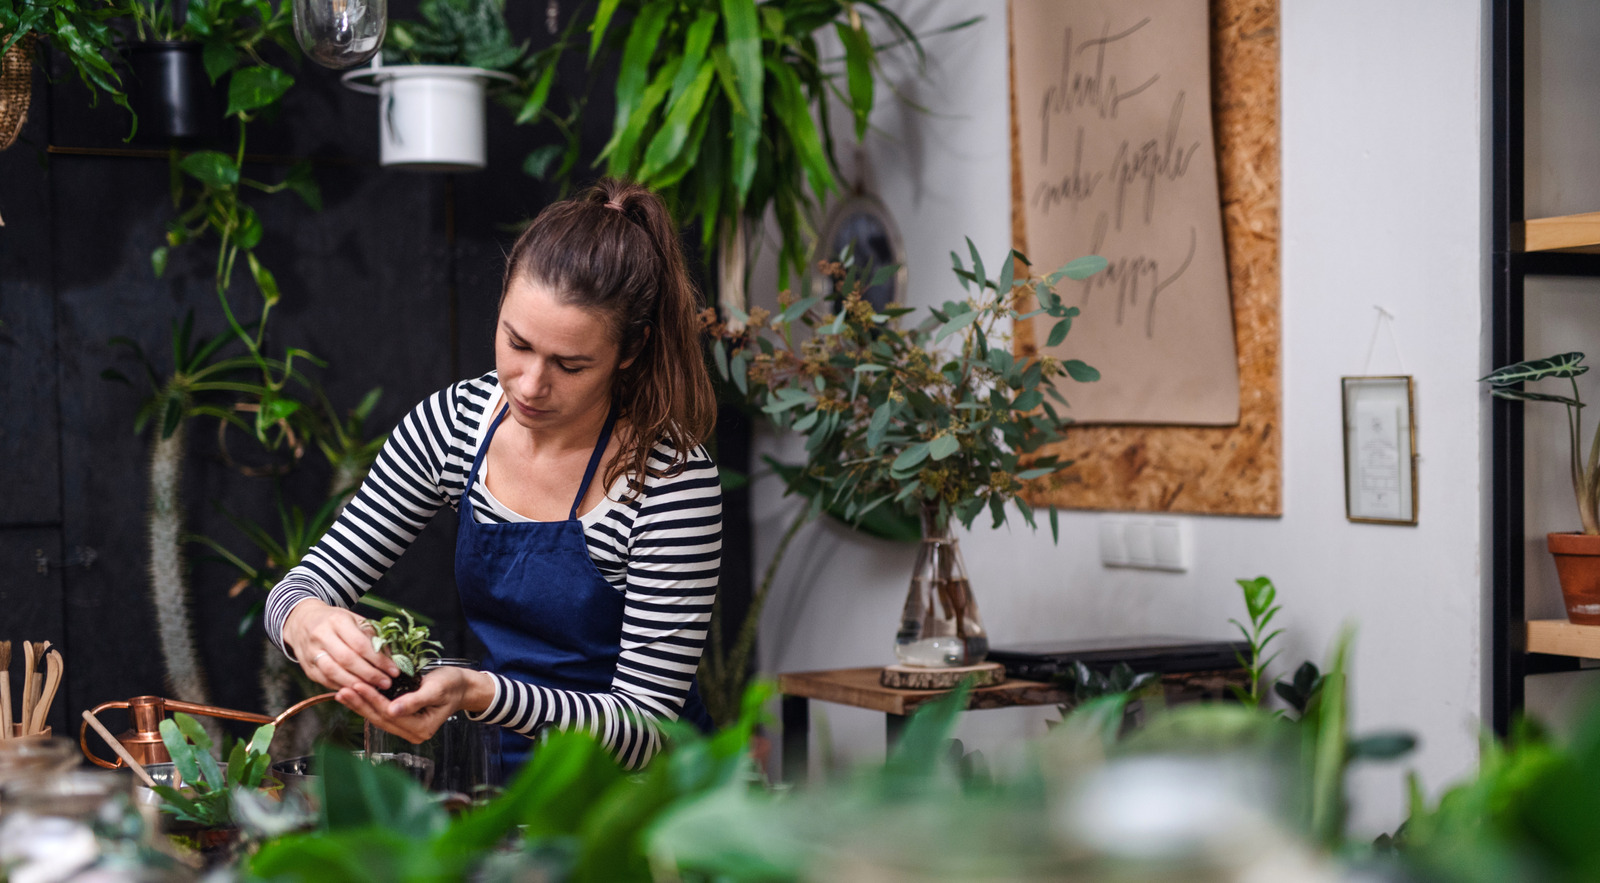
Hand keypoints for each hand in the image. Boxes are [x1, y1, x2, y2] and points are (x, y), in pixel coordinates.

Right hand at [282, 598, 398, 693]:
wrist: (303, 622)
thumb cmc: (336, 622)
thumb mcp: (355, 620)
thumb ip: (373, 637)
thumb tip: (393, 658)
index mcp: (337, 620)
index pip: (360, 644)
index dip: (379, 660)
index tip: (394, 670)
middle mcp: (321, 636)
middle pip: (347, 659)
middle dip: (370, 674)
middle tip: (386, 683)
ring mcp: (311, 653)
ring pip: (334, 672)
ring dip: (356, 684)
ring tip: (374, 689)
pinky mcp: (307, 668)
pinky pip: (326, 681)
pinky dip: (343, 687)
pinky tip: (358, 690)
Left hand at [337, 667, 495, 744]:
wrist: (462, 686)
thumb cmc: (452, 684)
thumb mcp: (436, 689)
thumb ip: (414, 701)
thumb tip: (392, 711)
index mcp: (422, 728)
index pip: (390, 714)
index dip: (372, 700)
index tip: (357, 685)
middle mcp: (413, 734)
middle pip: (380, 719)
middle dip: (360, 704)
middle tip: (342, 690)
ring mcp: (407, 729)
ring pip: (378, 718)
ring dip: (359, 705)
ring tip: (342, 693)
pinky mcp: (402, 721)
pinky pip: (381, 714)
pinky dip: (368, 704)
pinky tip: (355, 695)